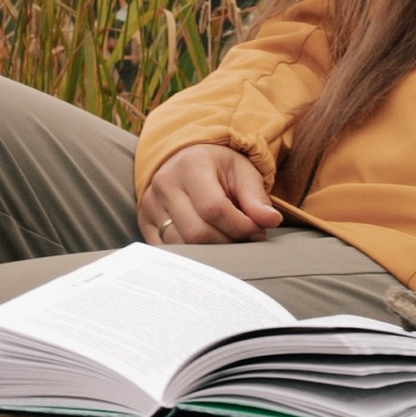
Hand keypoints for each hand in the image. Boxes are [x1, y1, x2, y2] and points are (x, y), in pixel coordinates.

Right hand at [140, 146, 281, 244]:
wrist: (186, 159)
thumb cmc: (219, 167)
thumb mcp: (242, 172)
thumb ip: (256, 197)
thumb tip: (271, 221)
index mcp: (191, 165)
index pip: (214, 208)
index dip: (240, 227)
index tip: (258, 231)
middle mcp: (165, 183)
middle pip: (197, 232)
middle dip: (227, 244)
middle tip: (245, 241)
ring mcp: (150, 204)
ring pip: (180, 246)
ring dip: (210, 253)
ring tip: (228, 243)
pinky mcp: (144, 222)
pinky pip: (166, 251)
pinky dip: (190, 256)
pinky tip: (207, 249)